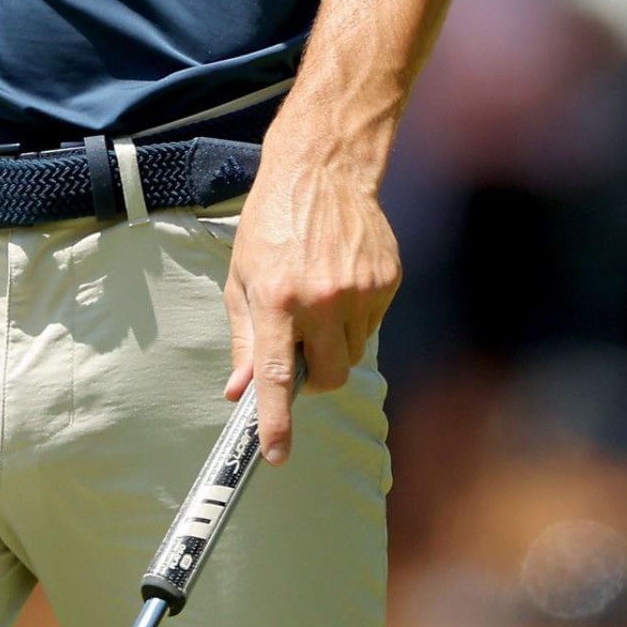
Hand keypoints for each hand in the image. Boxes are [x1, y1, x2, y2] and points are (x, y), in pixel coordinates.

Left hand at [222, 142, 401, 462]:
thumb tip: (239, 391)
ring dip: (335, 342)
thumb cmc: (272, 223)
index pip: (276, 377)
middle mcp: (321, 299)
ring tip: (320, 297)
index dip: (275, 423)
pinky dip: (356, 315)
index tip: (275, 456)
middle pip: (328, 377)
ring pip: (352, 352)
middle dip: (313, 377)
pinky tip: (342, 278)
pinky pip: (373, 324)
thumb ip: (244, 339)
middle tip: (300, 348)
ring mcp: (360, 291)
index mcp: (277, 300)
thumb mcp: (241, 277)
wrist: (324, 170)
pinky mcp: (387, 280)